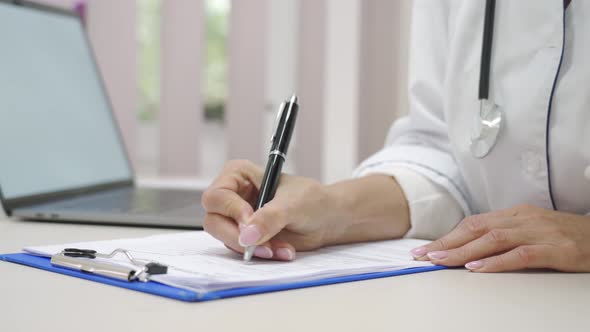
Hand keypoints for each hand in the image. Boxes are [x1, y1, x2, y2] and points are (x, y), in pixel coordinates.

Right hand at [202, 160, 410, 261]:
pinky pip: (241, 250)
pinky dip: (261, 254)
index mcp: (238, 175)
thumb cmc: (313, 201)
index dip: (231, 211)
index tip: (251, 221)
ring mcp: (237, 218)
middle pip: (213, 220)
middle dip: (238, 236)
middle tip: (263, 245)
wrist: (329, 220)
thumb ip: (270, 218)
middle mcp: (232, 196)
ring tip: (280, 248)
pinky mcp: (245, 237)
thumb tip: (248, 235)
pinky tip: (282, 250)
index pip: (216, 196)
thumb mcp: (293, 204)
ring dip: (254, 248)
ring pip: (226, 239)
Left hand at [410, 204, 589, 271]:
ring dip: (463, 251)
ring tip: (442, 261)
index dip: (447, 237)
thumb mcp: (530, 229)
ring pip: (493, 239)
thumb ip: (504, 234)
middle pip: (477, 229)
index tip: (425, 250)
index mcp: (515, 214)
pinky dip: (497, 262)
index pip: (473, 224)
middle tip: (423, 257)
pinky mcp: (557, 248)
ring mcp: (540, 232)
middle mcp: (524, 219)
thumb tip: (469, 248)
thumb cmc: (564, 236)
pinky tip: (478, 269)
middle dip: (447, 244)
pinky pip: (521, 254)